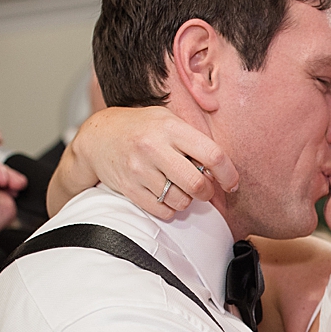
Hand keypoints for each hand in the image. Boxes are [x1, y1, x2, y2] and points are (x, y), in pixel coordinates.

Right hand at [59, 106, 239, 220]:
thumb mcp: (167, 119)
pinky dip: (170, 209)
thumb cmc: (141, 128)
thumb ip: (193, 139)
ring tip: (179, 188)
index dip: (228, 174)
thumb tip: (221, 168)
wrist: (98, 137)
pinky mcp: (129, 188)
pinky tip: (165, 195)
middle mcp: (154, 148)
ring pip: (181, 201)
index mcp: (170, 127)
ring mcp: (139, 170)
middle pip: (197, 185)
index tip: (231, 183)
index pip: (212, 155)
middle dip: (207, 192)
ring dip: (187, 200)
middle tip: (204, 189)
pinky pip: (163, 211)